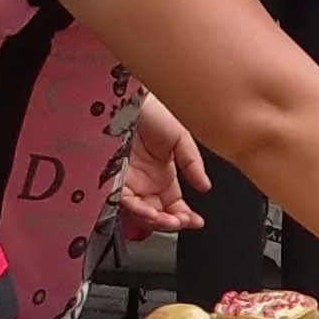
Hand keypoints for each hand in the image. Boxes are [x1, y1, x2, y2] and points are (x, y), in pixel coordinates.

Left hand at [116, 95, 209, 238]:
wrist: (128, 95)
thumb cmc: (152, 109)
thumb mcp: (181, 136)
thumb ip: (193, 163)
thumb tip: (205, 186)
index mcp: (164, 174)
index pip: (175, 205)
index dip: (185, 217)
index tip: (195, 222)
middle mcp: (146, 181)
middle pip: (159, 214)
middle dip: (171, 223)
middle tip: (181, 222)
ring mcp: (130, 181)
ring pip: (141, 213)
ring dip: (156, 222)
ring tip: (167, 221)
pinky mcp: (113, 178)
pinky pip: (123, 202)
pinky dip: (138, 211)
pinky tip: (150, 213)